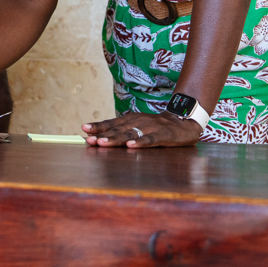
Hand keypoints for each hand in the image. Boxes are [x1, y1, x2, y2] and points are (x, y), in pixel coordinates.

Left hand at [81, 112, 201, 147]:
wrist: (183, 123)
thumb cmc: (156, 127)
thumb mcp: (138, 126)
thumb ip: (122, 131)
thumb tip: (99, 138)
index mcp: (131, 120)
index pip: (111, 123)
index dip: (98, 126)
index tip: (84, 129)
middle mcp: (138, 122)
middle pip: (118, 129)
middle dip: (102, 135)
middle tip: (90, 140)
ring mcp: (150, 128)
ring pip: (131, 134)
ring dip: (116, 139)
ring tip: (103, 143)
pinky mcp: (163, 135)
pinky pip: (150, 140)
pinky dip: (140, 143)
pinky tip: (131, 146)